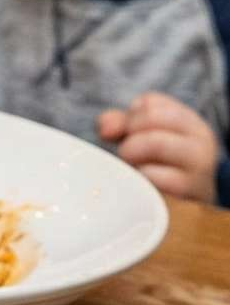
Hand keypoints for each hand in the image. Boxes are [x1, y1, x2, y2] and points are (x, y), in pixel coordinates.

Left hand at [98, 91, 221, 201]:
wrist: (193, 202)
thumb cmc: (163, 166)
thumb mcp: (144, 139)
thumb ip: (120, 124)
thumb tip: (105, 128)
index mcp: (188, 121)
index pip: (149, 102)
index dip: (130, 118)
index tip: (131, 135)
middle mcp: (199, 139)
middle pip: (151, 116)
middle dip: (130, 134)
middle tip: (130, 153)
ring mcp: (198, 165)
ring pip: (155, 141)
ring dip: (132, 153)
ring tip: (134, 166)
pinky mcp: (188, 190)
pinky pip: (154, 175)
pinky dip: (140, 177)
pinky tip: (142, 183)